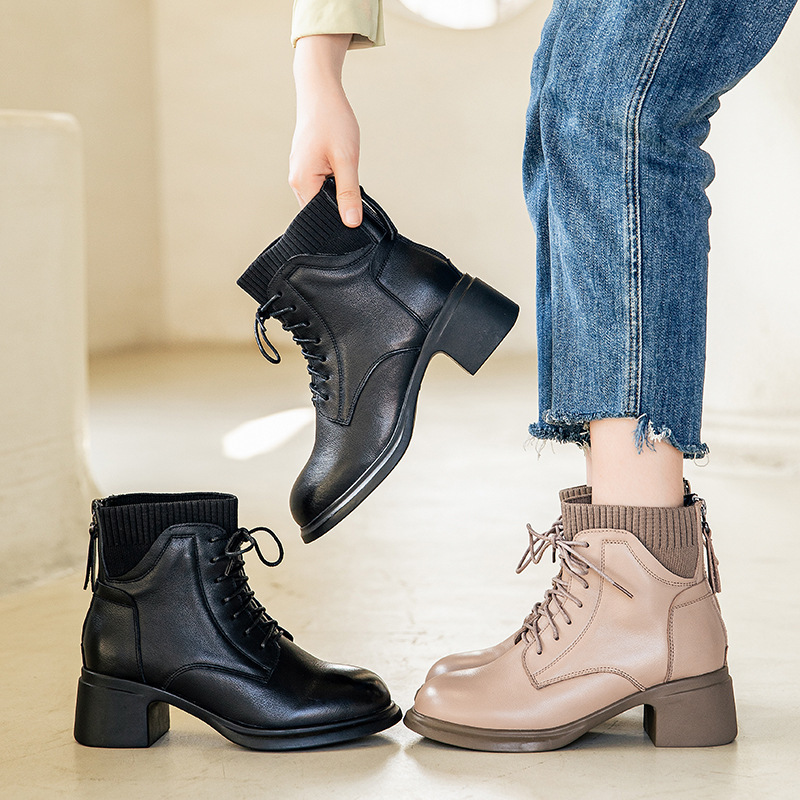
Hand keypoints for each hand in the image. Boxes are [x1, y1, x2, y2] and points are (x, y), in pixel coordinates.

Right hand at [290, 34, 362, 226]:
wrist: (320, 93)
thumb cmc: (332, 121)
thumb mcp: (347, 160)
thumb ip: (349, 193)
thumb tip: (352, 222)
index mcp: (303, 182)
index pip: (318, 217)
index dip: (337, 222)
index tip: (355, 217)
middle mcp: (296, 181)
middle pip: (318, 210)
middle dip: (338, 208)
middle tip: (355, 194)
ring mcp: (299, 173)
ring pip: (320, 198)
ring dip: (337, 194)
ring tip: (347, 175)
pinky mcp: (305, 166)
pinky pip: (319, 185)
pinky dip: (333, 184)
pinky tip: (342, 170)